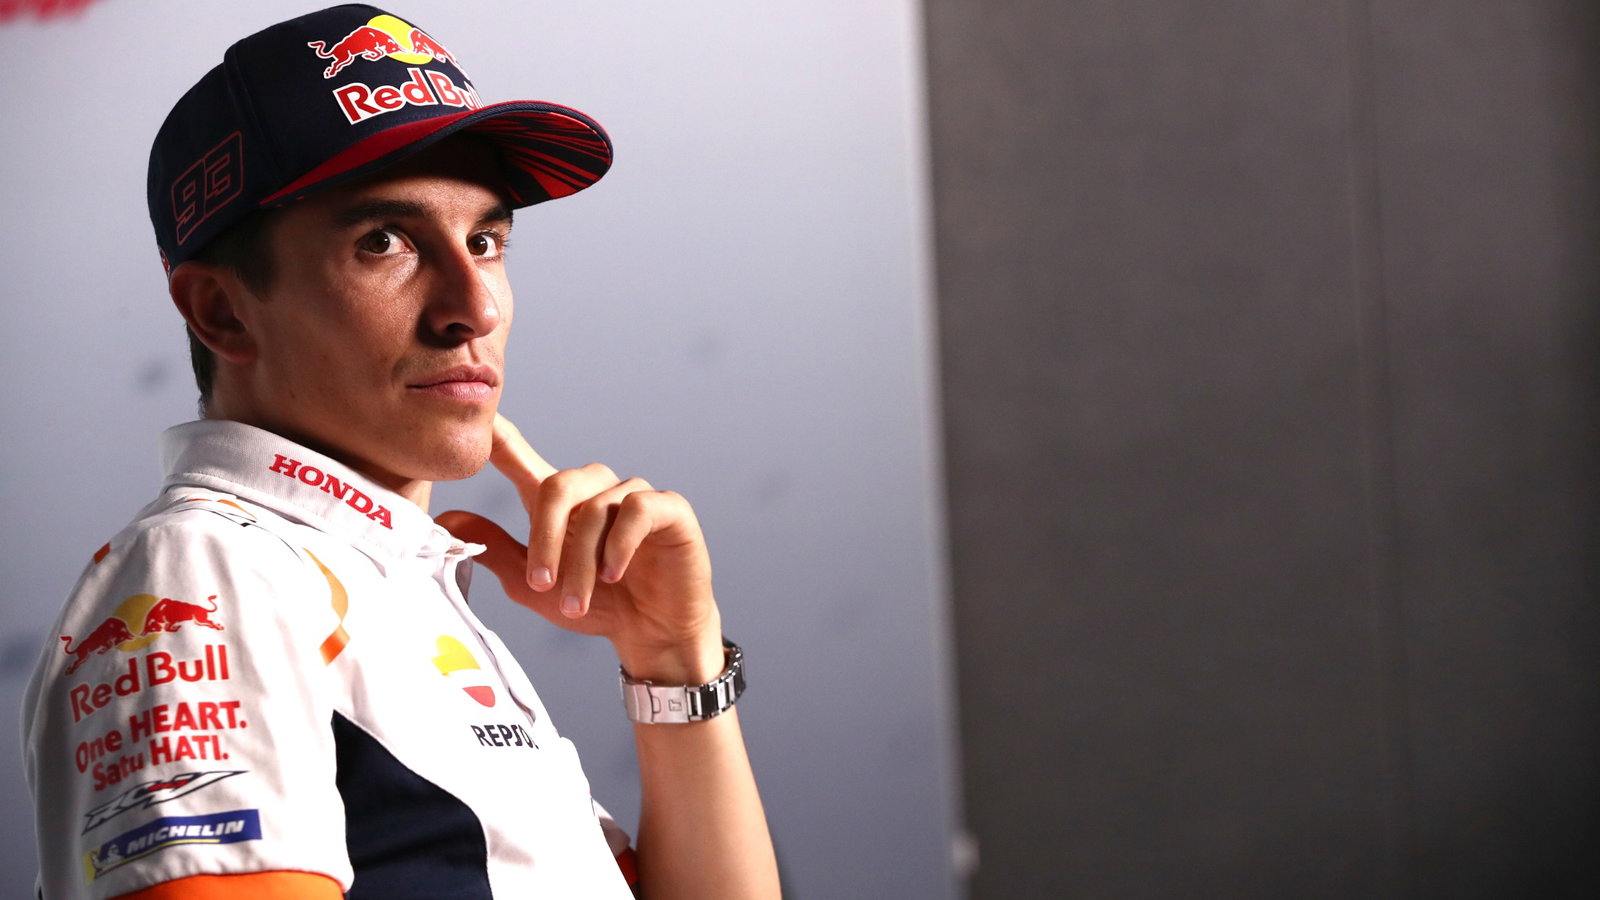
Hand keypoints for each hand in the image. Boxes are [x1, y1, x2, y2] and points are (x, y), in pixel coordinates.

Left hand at [435, 414, 724, 681]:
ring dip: (581, 562)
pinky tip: (614, 575)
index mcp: (558, 501)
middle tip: (542, 585)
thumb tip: (445, 519)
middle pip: (557, 485)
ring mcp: (634, 495)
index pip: (520, 455)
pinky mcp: (670, 509)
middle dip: (544, 539)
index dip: (498, 435)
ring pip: (595, 509)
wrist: (652, 635)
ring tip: (577, 602)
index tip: (476, 418)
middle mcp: (596, 489)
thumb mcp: (534, 585)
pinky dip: (619, 546)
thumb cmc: (596, 605)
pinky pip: (637, 509)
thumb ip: (496, 549)